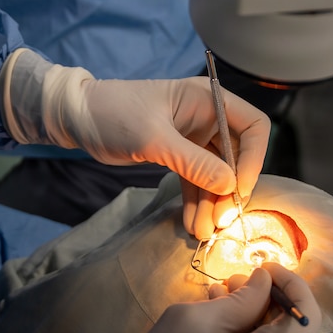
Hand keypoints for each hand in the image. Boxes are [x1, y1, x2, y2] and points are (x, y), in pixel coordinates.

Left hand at [0, 51, 269, 237]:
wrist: (79, 117)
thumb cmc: (116, 114)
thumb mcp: (154, 139)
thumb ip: (193, 162)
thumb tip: (229, 186)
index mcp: (207, 99)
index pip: (253, 126)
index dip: (252, 158)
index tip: (237, 188)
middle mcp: (206, 117)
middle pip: (236, 156)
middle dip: (229, 190)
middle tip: (221, 222)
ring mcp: (193, 137)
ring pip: (215, 174)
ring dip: (212, 203)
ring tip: (203, 232)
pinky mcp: (178, 154)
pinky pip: (196, 180)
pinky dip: (197, 201)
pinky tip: (194, 224)